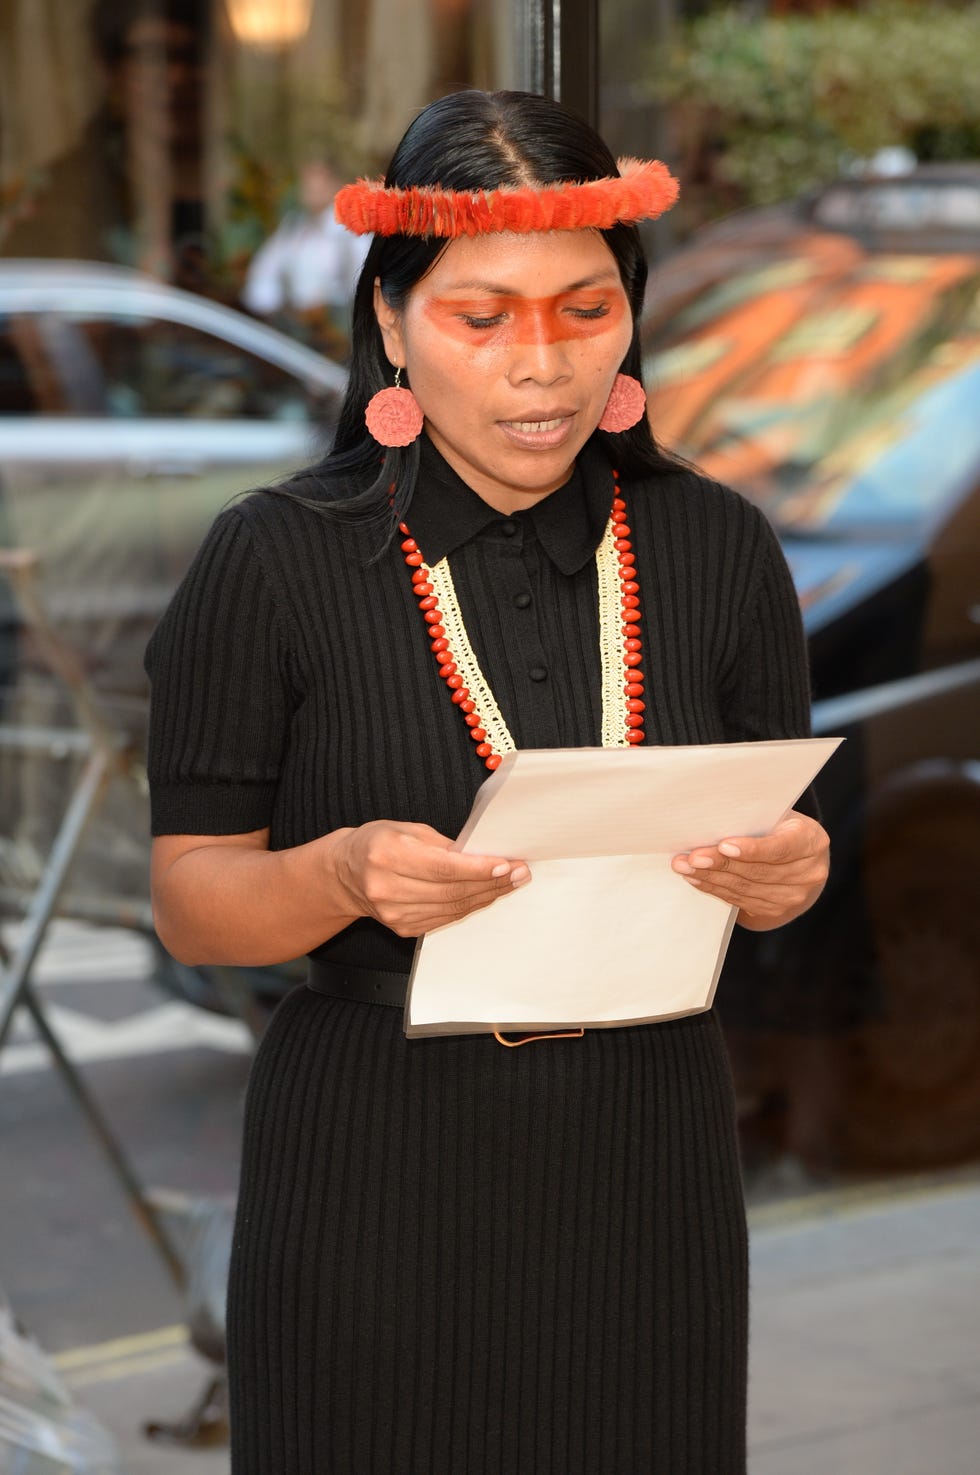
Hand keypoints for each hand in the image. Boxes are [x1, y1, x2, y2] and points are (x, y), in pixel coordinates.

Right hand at [329, 821, 530, 937]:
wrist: (346, 873)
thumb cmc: (378, 843)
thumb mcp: (408, 830)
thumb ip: (444, 845)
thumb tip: (483, 856)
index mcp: (387, 854)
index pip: (443, 867)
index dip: (478, 868)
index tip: (506, 864)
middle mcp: (387, 887)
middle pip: (451, 890)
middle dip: (492, 882)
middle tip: (520, 872)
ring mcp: (394, 913)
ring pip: (453, 908)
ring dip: (487, 896)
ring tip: (511, 883)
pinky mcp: (402, 928)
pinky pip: (445, 918)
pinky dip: (470, 906)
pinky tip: (486, 895)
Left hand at [670, 810, 828, 930]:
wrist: (800, 862)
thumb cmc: (782, 830)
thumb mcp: (778, 817)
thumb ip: (755, 820)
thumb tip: (713, 819)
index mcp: (812, 841)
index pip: (780, 847)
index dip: (752, 849)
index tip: (724, 845)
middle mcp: (808, 872)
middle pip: (757, 871)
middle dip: (719, 864)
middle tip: (691, 857)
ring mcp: (794, 896)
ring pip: (745, 888)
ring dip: (710, 878)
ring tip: (685, 867)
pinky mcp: (776, 910)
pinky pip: (740, 900)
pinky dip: (715, 888)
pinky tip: (697, 879)